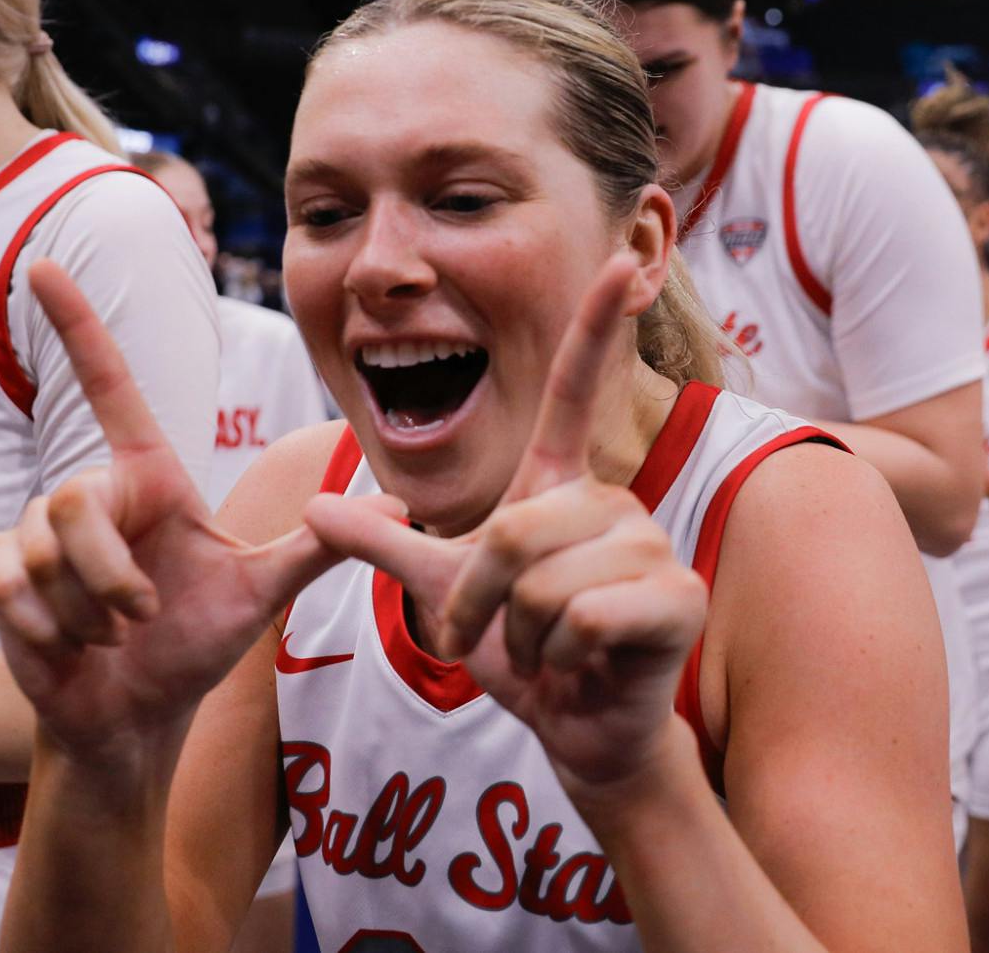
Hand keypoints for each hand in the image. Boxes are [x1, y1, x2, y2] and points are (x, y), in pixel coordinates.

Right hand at [0, 260, 370, 755]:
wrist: (136, 714)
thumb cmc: (195, 644)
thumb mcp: (261, 591)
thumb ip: (321, 544)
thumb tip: (399, 506)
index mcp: (149, 477)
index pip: (110, 385)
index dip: (79, 324)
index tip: (49, 263)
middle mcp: (91, 492)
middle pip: (72, 500)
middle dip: (111, 576)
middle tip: (140, 616)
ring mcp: (36, 533)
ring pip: (45, 549)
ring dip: (87, 611)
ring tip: (110, 635)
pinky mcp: (1, 576)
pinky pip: (10, 585)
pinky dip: (49, 628)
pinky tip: (69, 649)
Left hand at [304, 258, 706, 791]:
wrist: (581, 730)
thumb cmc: (524, 654)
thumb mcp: (444, 593)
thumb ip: (386, 546)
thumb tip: (314, 507)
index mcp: (560, 487)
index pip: (573, 393)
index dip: (592, 327)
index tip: (614, 258)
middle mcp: (611, 503)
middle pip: (510, 531)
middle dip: (478, 603)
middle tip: (494, 636)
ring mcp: (651, 547)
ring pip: (540, 582)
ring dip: (521, 638)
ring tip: (549, 652)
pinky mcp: (674, 598)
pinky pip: (583, 616)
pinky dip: (561, 657)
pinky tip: (585, 667)